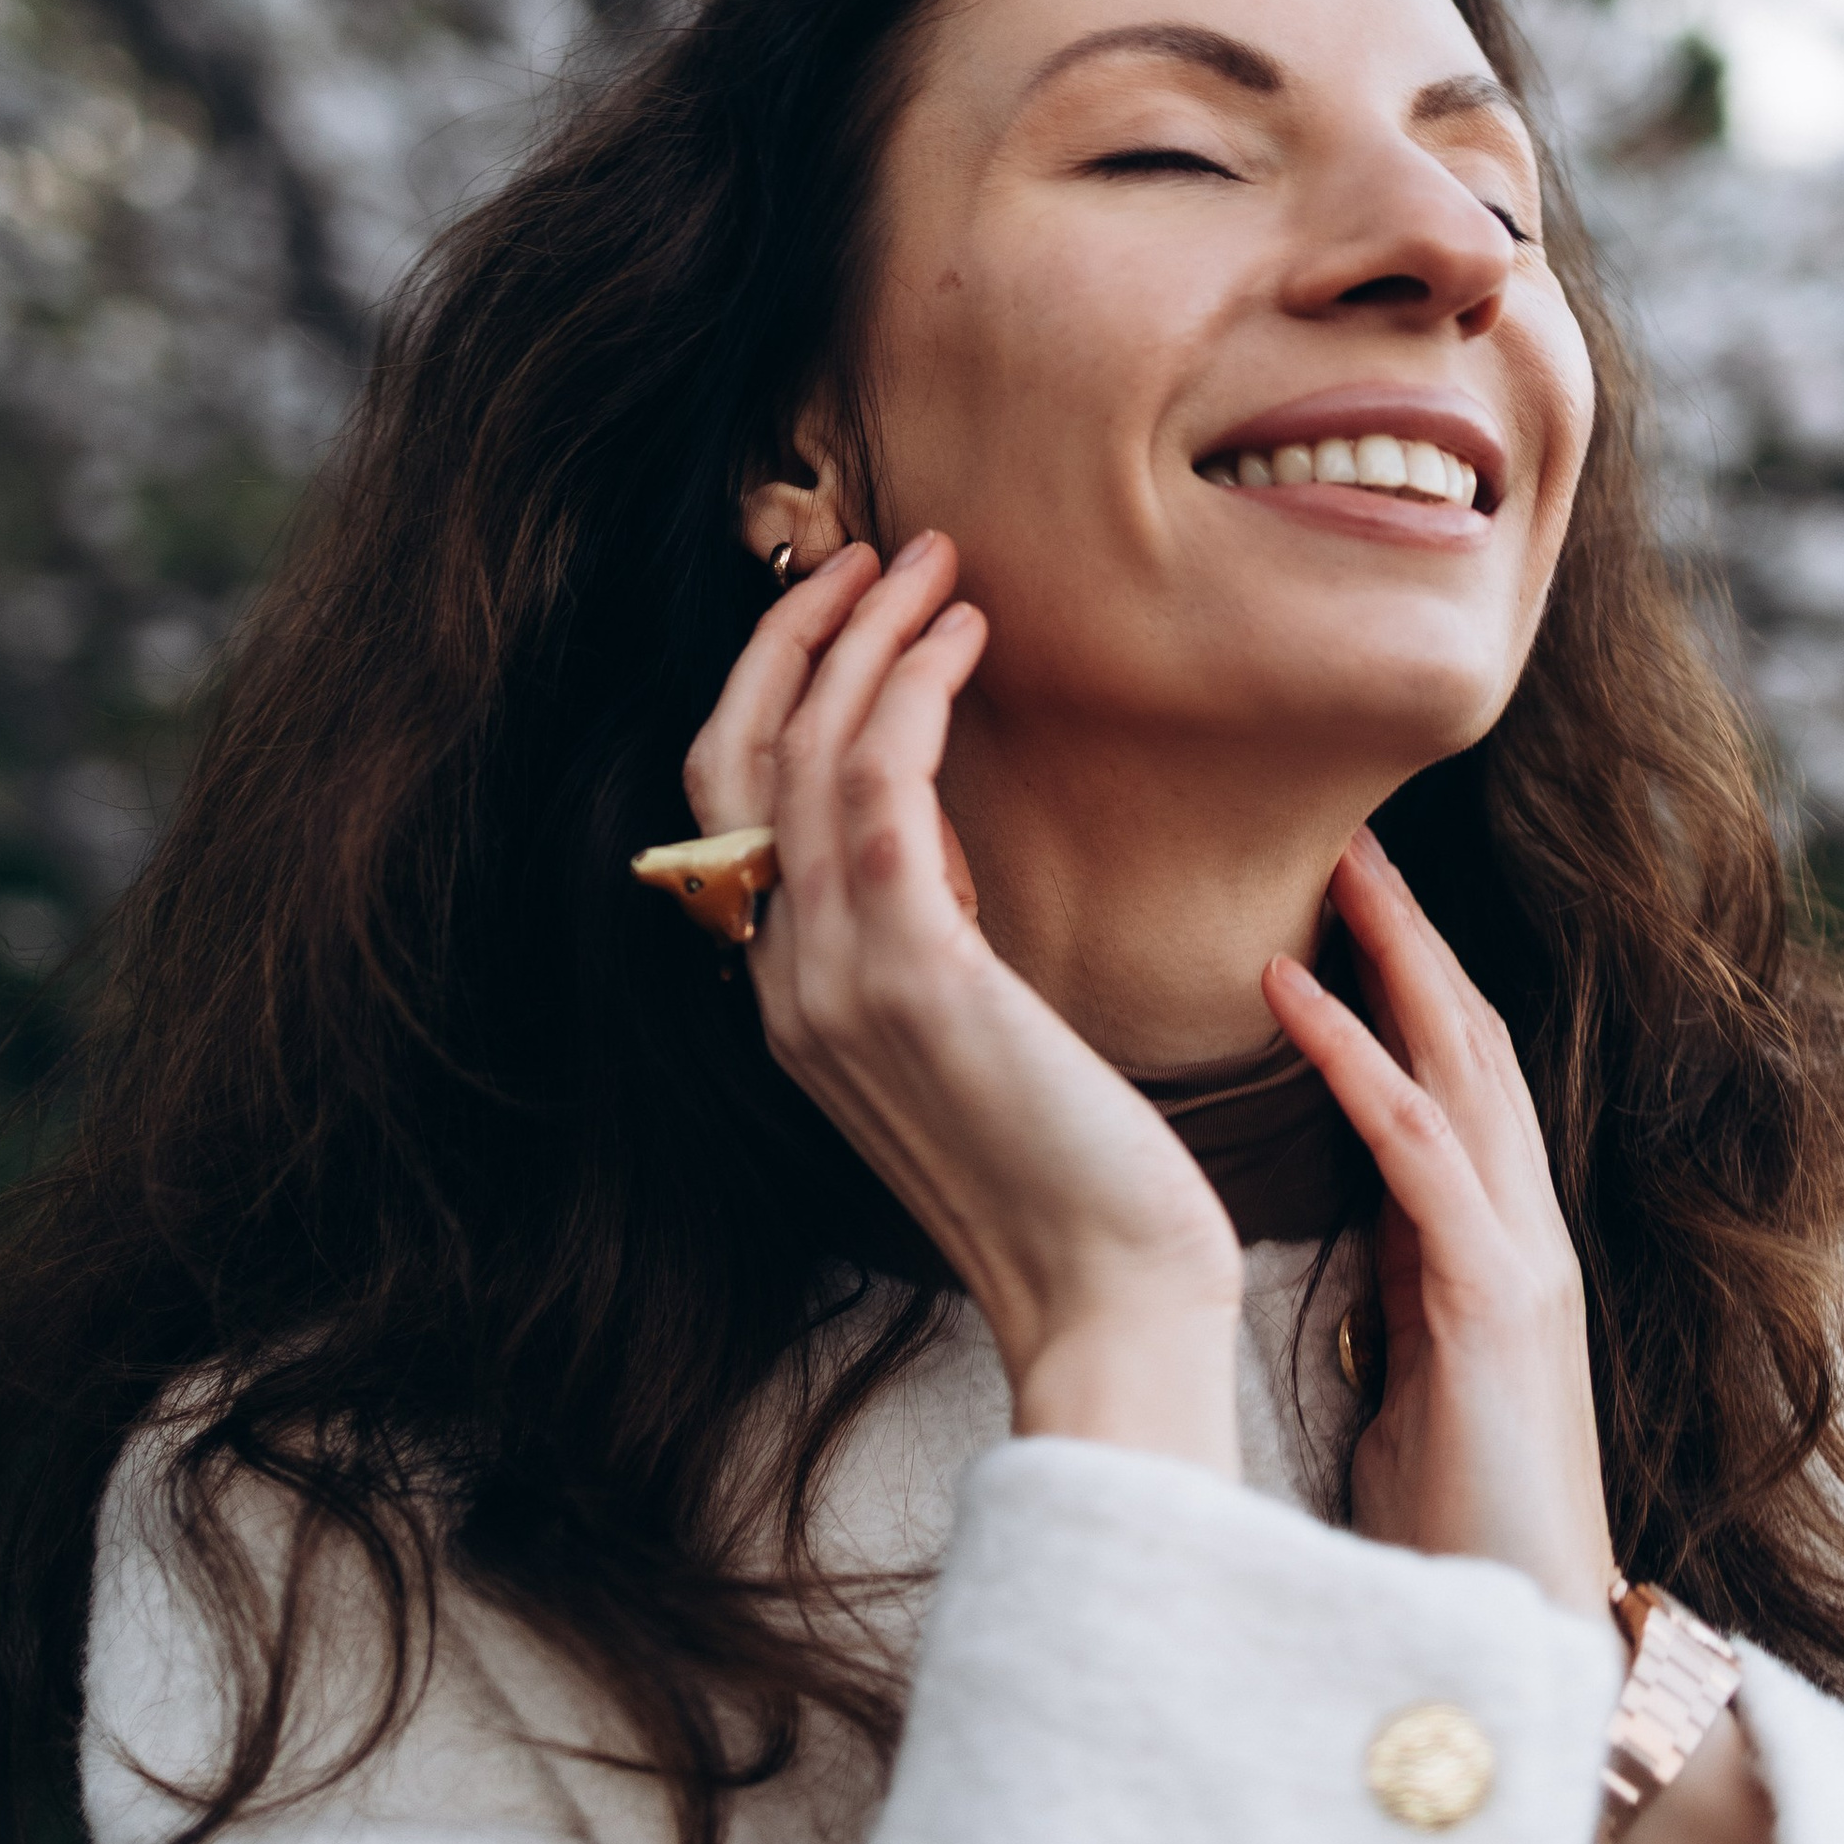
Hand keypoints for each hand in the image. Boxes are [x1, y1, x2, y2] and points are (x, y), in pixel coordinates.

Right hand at [681, 534, 1243, 1470]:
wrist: (1109, 1294)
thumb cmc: (1074, 1174)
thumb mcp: (974, 1037)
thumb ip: (926, 940)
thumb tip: (933, 833)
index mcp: (790, 1003)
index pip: (733, 805)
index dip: (773, 685)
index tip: (848, 605)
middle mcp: (785, 987)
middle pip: (736, 758)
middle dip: (796, 633)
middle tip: (876, 550)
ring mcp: (833, 981)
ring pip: (802, 751)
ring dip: (863, 634)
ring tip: (935, 564)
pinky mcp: (911, 973)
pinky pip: (879, 786)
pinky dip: (914, 689)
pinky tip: (969, 637)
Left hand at [1266, 827, 1617, 1617]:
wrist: (1525, 1649)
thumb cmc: (1452, 1528)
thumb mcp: (1408, 1373)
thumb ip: (1391, 1286)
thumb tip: (1334, 1227)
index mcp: (1492, 1244)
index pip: (1452, 1075)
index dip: (1405, 978)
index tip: (1341, 895)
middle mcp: (1522, 1228)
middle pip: (1470, 1037)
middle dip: (1410, 929)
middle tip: (1346, 829)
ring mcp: (1519, 1257)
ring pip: (1459, 1065)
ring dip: (1393, 957)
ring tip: (1332, 866)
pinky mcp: (1491, 1302)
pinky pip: (1414, 1147)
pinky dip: (1352, 1059)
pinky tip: (1287, 995)